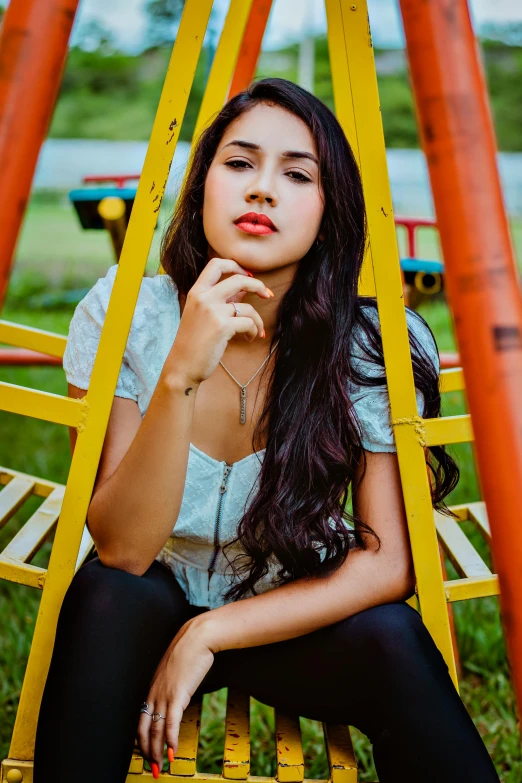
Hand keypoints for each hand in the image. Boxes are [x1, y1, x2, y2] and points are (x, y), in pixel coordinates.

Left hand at [137, 618, 214, 775]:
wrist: (197, 638)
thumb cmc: (189, 650)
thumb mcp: (176, 669)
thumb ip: (172, 682)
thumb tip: (177, 691)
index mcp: (153, 687)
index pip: (141, 718)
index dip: (142, 738)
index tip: (145, 751)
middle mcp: (154, 693)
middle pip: (144, 728)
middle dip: (147, 750)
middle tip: (151, 766)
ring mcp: (165, 694)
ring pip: (155, 729)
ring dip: (158, 750)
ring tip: (160, 766)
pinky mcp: (178, 695)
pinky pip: (171, 723)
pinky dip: (171, 740)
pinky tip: (173, 751)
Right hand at [166, 257, 273, 385]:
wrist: (183, 366)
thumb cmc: (193, 342)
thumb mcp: (202, 315)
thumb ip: (220, 300)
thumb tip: (243, 291)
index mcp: (196, 292)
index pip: (216, 264)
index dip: (235, 266)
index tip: (248, 275)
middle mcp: (204, 297)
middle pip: (238, 279)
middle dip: (258, 285)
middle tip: (267, 294)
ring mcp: (213, 311)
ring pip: (247, 307)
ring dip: (257, 319)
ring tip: (255, 330)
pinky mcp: (222, 327)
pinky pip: (248, 323)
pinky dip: (254, 331)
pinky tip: (249, 338)